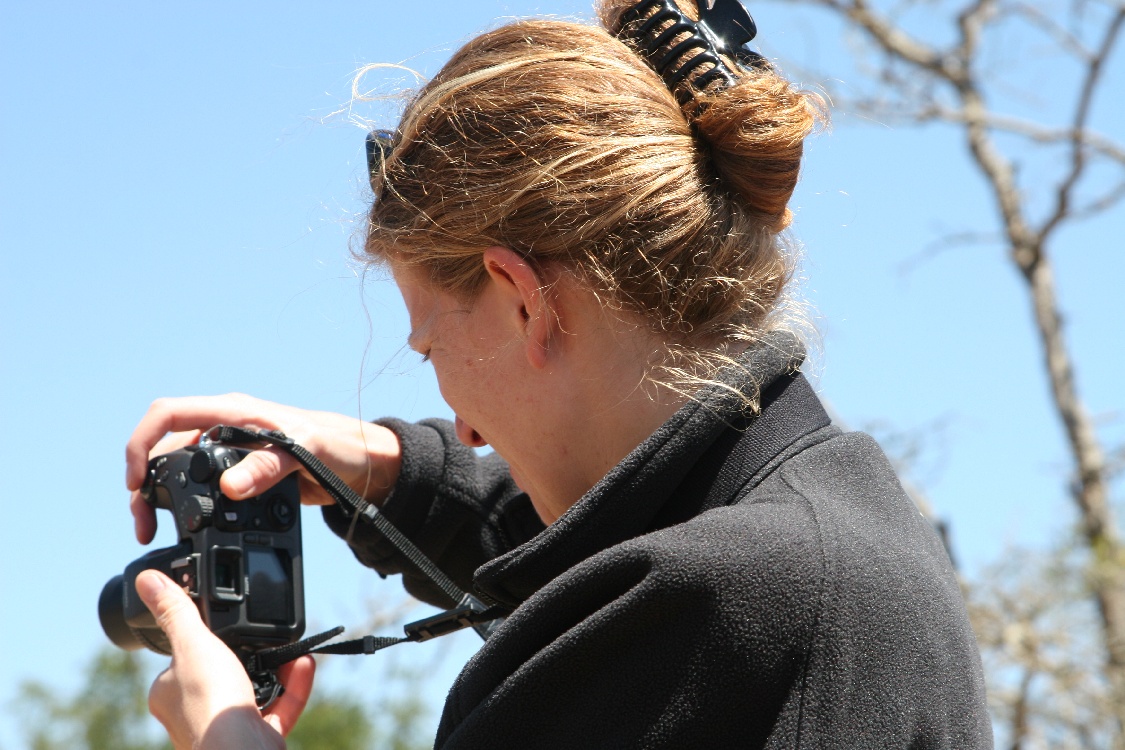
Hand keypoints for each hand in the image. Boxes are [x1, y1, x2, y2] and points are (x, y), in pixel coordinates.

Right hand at [126, 394, 401, 542]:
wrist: (361, 464)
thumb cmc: (337, 446)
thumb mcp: (304, 453)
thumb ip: (268, 467)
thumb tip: (229, 487)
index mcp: (234, 413)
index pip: (170, 414)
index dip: (142, 443)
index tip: (135, 481)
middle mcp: (225, 428)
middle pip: (165, 448)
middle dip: (145, 482)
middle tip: (142, 524)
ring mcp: (231, 452)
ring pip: (178, 470)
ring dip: (160, 497)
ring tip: (153, 529)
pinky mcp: (240, 474)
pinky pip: (201, 487)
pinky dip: (185, 505)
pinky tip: (184, 527)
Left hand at [136, 569, 314, 748]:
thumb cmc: (210, 705)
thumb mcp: (193, 644)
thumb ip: (176, 610)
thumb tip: (146, 580)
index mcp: (169, 694)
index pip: (184, 659)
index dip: (205, 640)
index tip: (226, 624)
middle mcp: (195, 714)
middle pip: (225, 672)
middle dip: (250, 653)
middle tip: (264, 635)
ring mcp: (229, 727)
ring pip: (256, 688)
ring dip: (277, 665)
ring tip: (290, 647)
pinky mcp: (259, 735)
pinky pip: (281, 705)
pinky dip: (294, 684)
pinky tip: (303, 664)